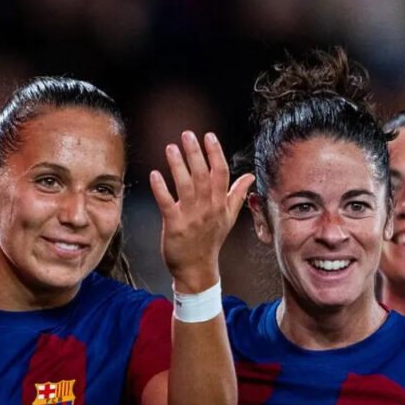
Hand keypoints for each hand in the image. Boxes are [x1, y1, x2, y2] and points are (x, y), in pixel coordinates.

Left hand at [150, 130, 253, 293]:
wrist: (197, 268)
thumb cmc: (210, 241)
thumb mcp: (228, 217)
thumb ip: (237, 194)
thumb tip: (250, 177)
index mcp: (220, 203)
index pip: (221, 173)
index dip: (215, 153)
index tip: (208, 136)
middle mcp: (207, 208)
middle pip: (202, 175)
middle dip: (195, 153)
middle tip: (187, 135)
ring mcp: (191, 217)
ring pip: (185, 186)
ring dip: (177, 165)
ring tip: (171, 148)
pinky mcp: (174, 226)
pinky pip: (167, 204)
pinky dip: (161, 189)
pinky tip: (154, 174)